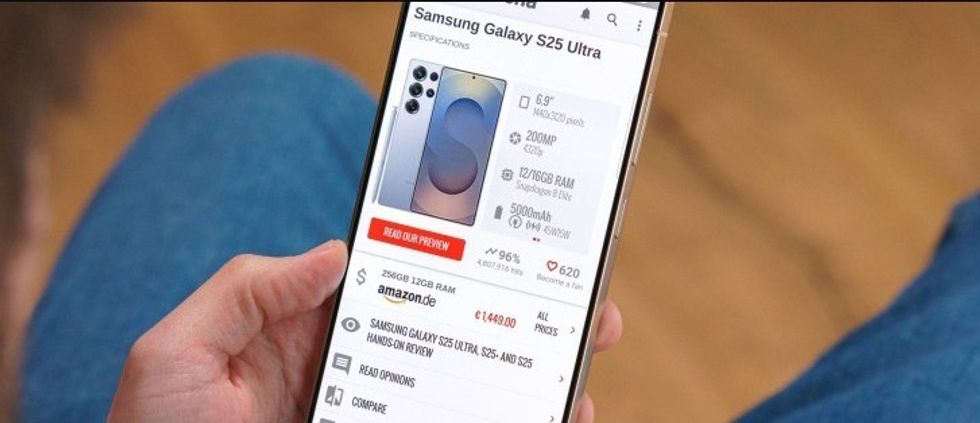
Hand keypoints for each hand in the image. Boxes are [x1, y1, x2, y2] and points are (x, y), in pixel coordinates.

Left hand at [108, 240, 622, 421]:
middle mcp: (361, 370)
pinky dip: (510, 418)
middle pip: (457, 331)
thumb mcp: (175, 349)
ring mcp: (380, 414)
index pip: (403, 280)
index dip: (459, 257)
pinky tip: (554, 415)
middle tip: (585, 301)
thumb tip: (334, 252)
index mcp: (319, 329)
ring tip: (586, 357)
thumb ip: (247, 288)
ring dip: (532, 372)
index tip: (513, 239)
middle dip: (523, 313)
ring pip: (471, 386)